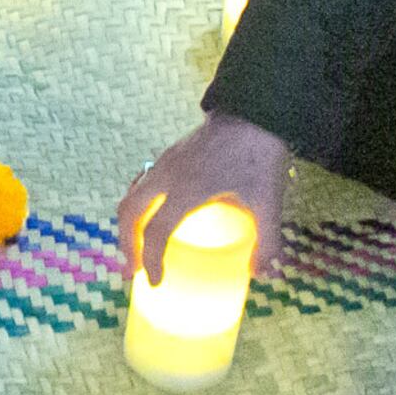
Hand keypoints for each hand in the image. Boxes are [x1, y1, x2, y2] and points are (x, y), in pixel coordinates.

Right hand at [115, 111, 292, 284]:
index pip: (155, 231)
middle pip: (128, 212)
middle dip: (126, 244)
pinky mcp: (171, 154)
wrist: (257, 110)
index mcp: (187, 190)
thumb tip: (263, 274)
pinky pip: (143, 182)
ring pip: (131, 195)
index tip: (155, 283)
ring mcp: (166, 161)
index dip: (151, 260)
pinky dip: (139, 204)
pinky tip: (155, 213)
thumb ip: (267, 241)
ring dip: (128, 223)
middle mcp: (167, 175)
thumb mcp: (269, 202)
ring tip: (138, 245)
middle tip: (134, 269)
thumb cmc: (260, 155)